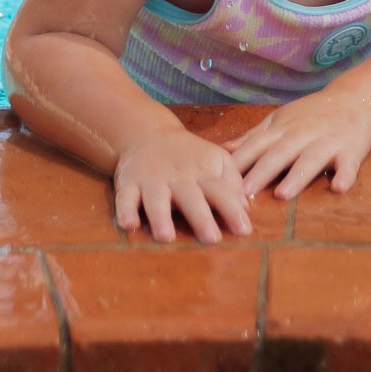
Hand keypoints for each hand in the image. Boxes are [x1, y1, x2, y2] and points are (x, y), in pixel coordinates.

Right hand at [112, 125, 252, 242]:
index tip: (244, 231)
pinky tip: (128, 226)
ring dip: (160, 217)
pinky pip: (124, 197)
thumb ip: (232, 182)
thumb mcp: (216, 160)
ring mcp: (152, 180)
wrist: (149, 133)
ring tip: (165, 237)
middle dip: (201, 217)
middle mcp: (178, 178)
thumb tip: (246, 209)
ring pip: (156, 199)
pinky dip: (125, 211)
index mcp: (202, 173)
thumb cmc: (189, 156)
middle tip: (211, 238)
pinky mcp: (128, 183)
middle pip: (190, 197)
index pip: (220, 190)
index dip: (232, 209)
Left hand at [227, 89, 370, 200]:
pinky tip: (339, 187)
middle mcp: (303, 134)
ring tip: (283, 194)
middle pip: (280, 153)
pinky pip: (348, 164)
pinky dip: (345, 174)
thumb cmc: (311, 115)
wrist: (354, 100)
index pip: (256, 145)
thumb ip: (253, 138)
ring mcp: (328, 141)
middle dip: (262, 172)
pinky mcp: (351, 150)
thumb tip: (222, 151)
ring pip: (311, 158)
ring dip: (297, 176)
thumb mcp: (279, 120)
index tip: (220, 181)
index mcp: (282, 129)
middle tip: (244, 193)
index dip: (240, 162)